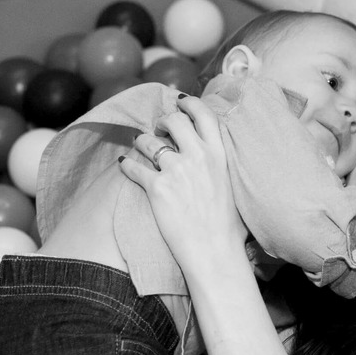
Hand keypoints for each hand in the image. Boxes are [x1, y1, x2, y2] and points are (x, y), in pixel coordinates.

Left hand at [119, 96, 247, 269]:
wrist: (215, 252)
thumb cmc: (228, 227)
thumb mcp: (232, 186)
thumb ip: (219, 165)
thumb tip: (211, 159)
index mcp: (219, 155)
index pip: (204, 114)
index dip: (189, 104)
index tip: (179, 102)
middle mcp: (198, 157)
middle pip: (174, 120)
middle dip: (162, 121)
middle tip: (158, 129)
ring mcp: (176, 171)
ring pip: (149, 141)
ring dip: (141, 141)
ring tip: (140, 145)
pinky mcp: (157, 188)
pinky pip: (133, 166)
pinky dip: (125, 164)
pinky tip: (123, 164)